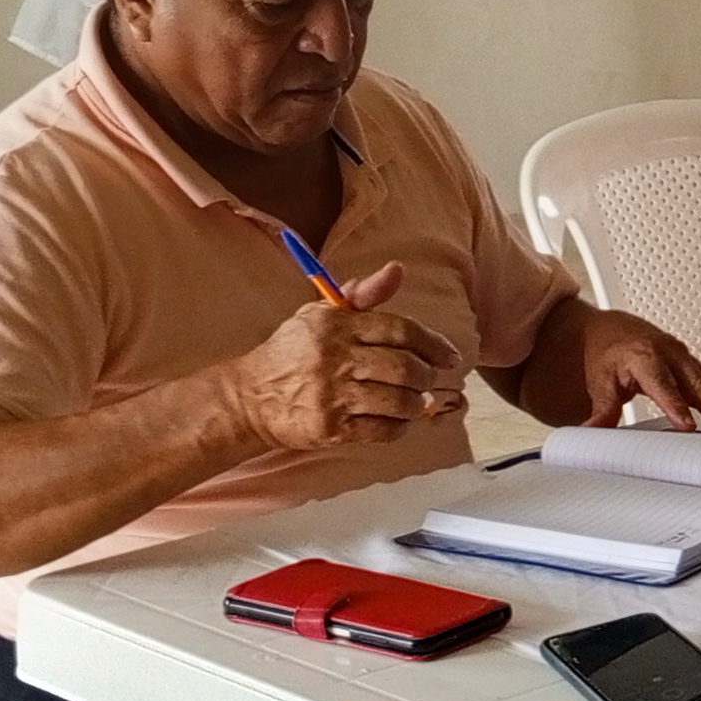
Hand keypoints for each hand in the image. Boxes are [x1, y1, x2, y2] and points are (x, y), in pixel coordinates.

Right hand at [229, 264, 466, 449]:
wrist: (250, 397)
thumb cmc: (293, 353)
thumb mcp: (321, 315)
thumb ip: (362, 295)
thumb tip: (397, 270)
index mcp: (337, 324)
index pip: (399, 329)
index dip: (433, 343)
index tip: (450, 355)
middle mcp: (335, 358)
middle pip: (404, 367)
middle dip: (427, 376)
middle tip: (430, 380)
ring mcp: (332, 395)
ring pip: (398, 400)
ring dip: (417, 404)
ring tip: (417, 402)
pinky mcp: (331, 427)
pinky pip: (382, 430)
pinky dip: (400, 426)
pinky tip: (398, 420)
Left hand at [571, 308, 700, 432]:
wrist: (613, 329)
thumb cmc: (608, 350)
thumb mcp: (600, 380)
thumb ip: (602, 409)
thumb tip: (594, 431)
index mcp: (646, 355)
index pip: (663, 383)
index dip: (676, 405)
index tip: (687, 425)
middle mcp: (671, 356)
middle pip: (698, 386)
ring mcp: (686, 361)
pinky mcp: (694, 370)